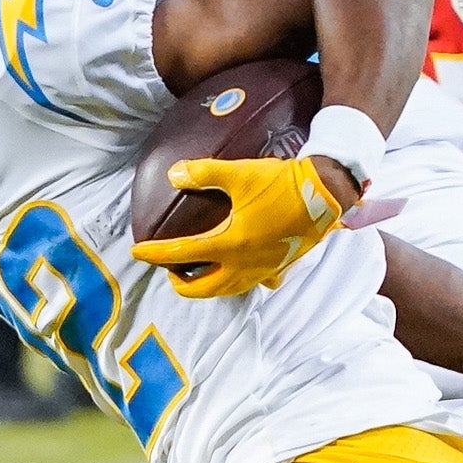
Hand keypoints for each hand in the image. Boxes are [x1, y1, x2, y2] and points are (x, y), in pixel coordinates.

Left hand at [129, 154, 346, 297]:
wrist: (326, 194)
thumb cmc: (282, 184)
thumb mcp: (239, 173)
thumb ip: (203, 173)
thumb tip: (174, 174)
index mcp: (231, 243)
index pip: (182, 254)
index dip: (155, 254)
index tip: (137, 253)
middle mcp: (245, 264)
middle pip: (205, 288)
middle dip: (182, 284)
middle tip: (171, 272)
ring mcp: (265, 269)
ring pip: (230, 290)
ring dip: (210, 286)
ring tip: (199, 275)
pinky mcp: (282, 266)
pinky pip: (259, 283)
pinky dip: (245, 281)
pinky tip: (243, 269)